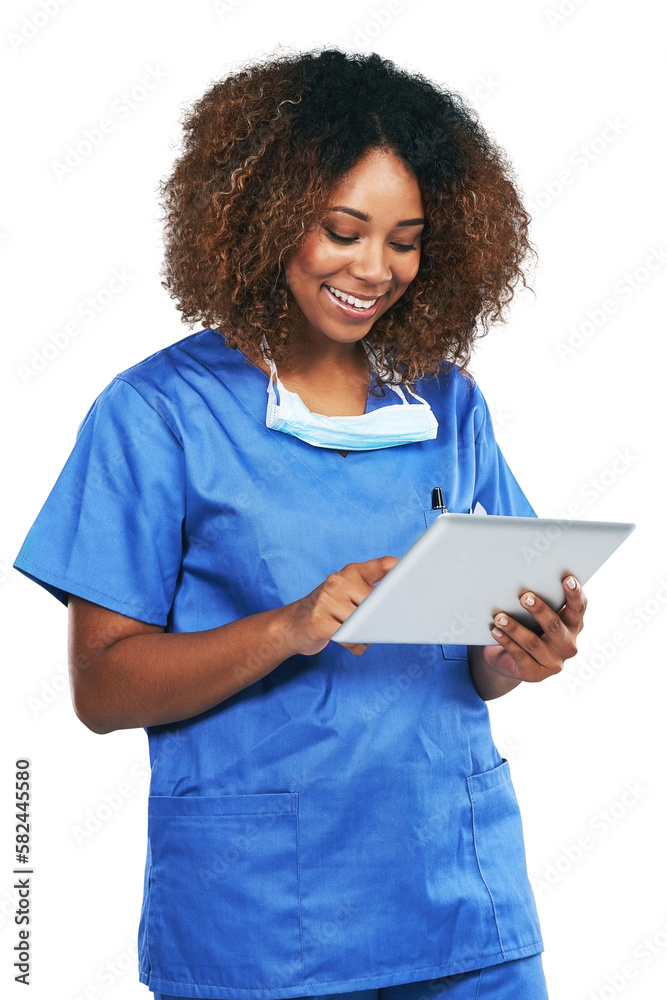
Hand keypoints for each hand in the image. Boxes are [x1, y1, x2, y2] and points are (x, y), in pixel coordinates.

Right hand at [280, 555, 399, 656]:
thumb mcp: (347, 593)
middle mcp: (338, 581)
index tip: (419, 579)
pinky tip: (353, 644)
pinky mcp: (319, 622)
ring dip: (369, 635)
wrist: (291, 625)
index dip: (402, 570)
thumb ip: (370, 592)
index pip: (383, 565)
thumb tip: (402, 603)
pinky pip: (350, 637)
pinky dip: (356, 645)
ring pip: (364, 622)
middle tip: (385, 625)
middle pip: (377, 601)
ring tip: (363, 635)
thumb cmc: (328, 609)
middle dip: (383, 617)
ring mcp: (326, 601)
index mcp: (350, 571)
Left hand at [483, 573, 586, 683]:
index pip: (578, 608)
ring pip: (533, 643)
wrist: (511, 661)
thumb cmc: (527, 628)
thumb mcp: (537, 618)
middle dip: (540, 611)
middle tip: (524, 597)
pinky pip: (519, 655)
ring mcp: (553, 662)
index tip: (567, 578)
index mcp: (573, 626)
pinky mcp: (535, 674)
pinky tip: (495, 631)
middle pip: (555, 626)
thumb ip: (540, 602)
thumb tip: (522, 580)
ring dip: (515, 628)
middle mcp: (568, 645)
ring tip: (499, 617)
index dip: (574, 594)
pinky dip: (506, 642)